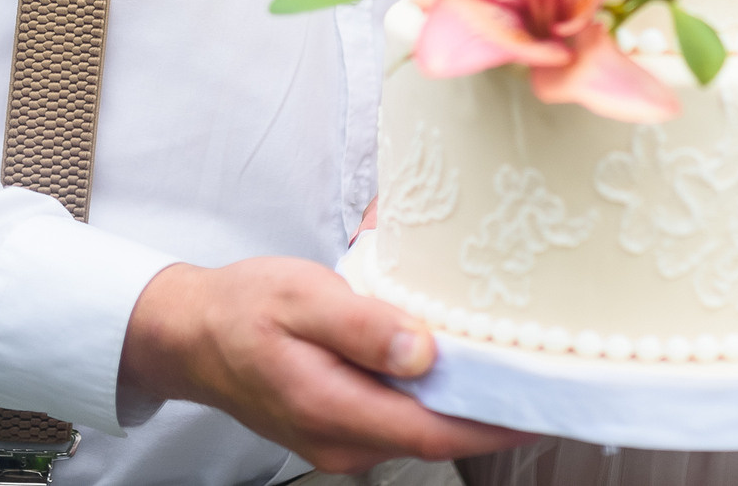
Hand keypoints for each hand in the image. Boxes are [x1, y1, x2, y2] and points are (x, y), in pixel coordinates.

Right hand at [120, 257, 524, 472]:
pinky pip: (402, 418)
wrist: (190, 335)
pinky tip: (451, 359)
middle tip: (546, 366)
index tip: (544, 402)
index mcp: (331, 408)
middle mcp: (341, 440)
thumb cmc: (242, 309)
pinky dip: (433, 395)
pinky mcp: (342, 428)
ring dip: (465, 400)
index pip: (435, 432)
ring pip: (422, 427)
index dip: (495, 423)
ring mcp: (342, 440)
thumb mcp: (301, 297)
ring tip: (508, 355)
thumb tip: (422, 351)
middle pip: (438, 435)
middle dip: (493, 409)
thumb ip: (361, 325)